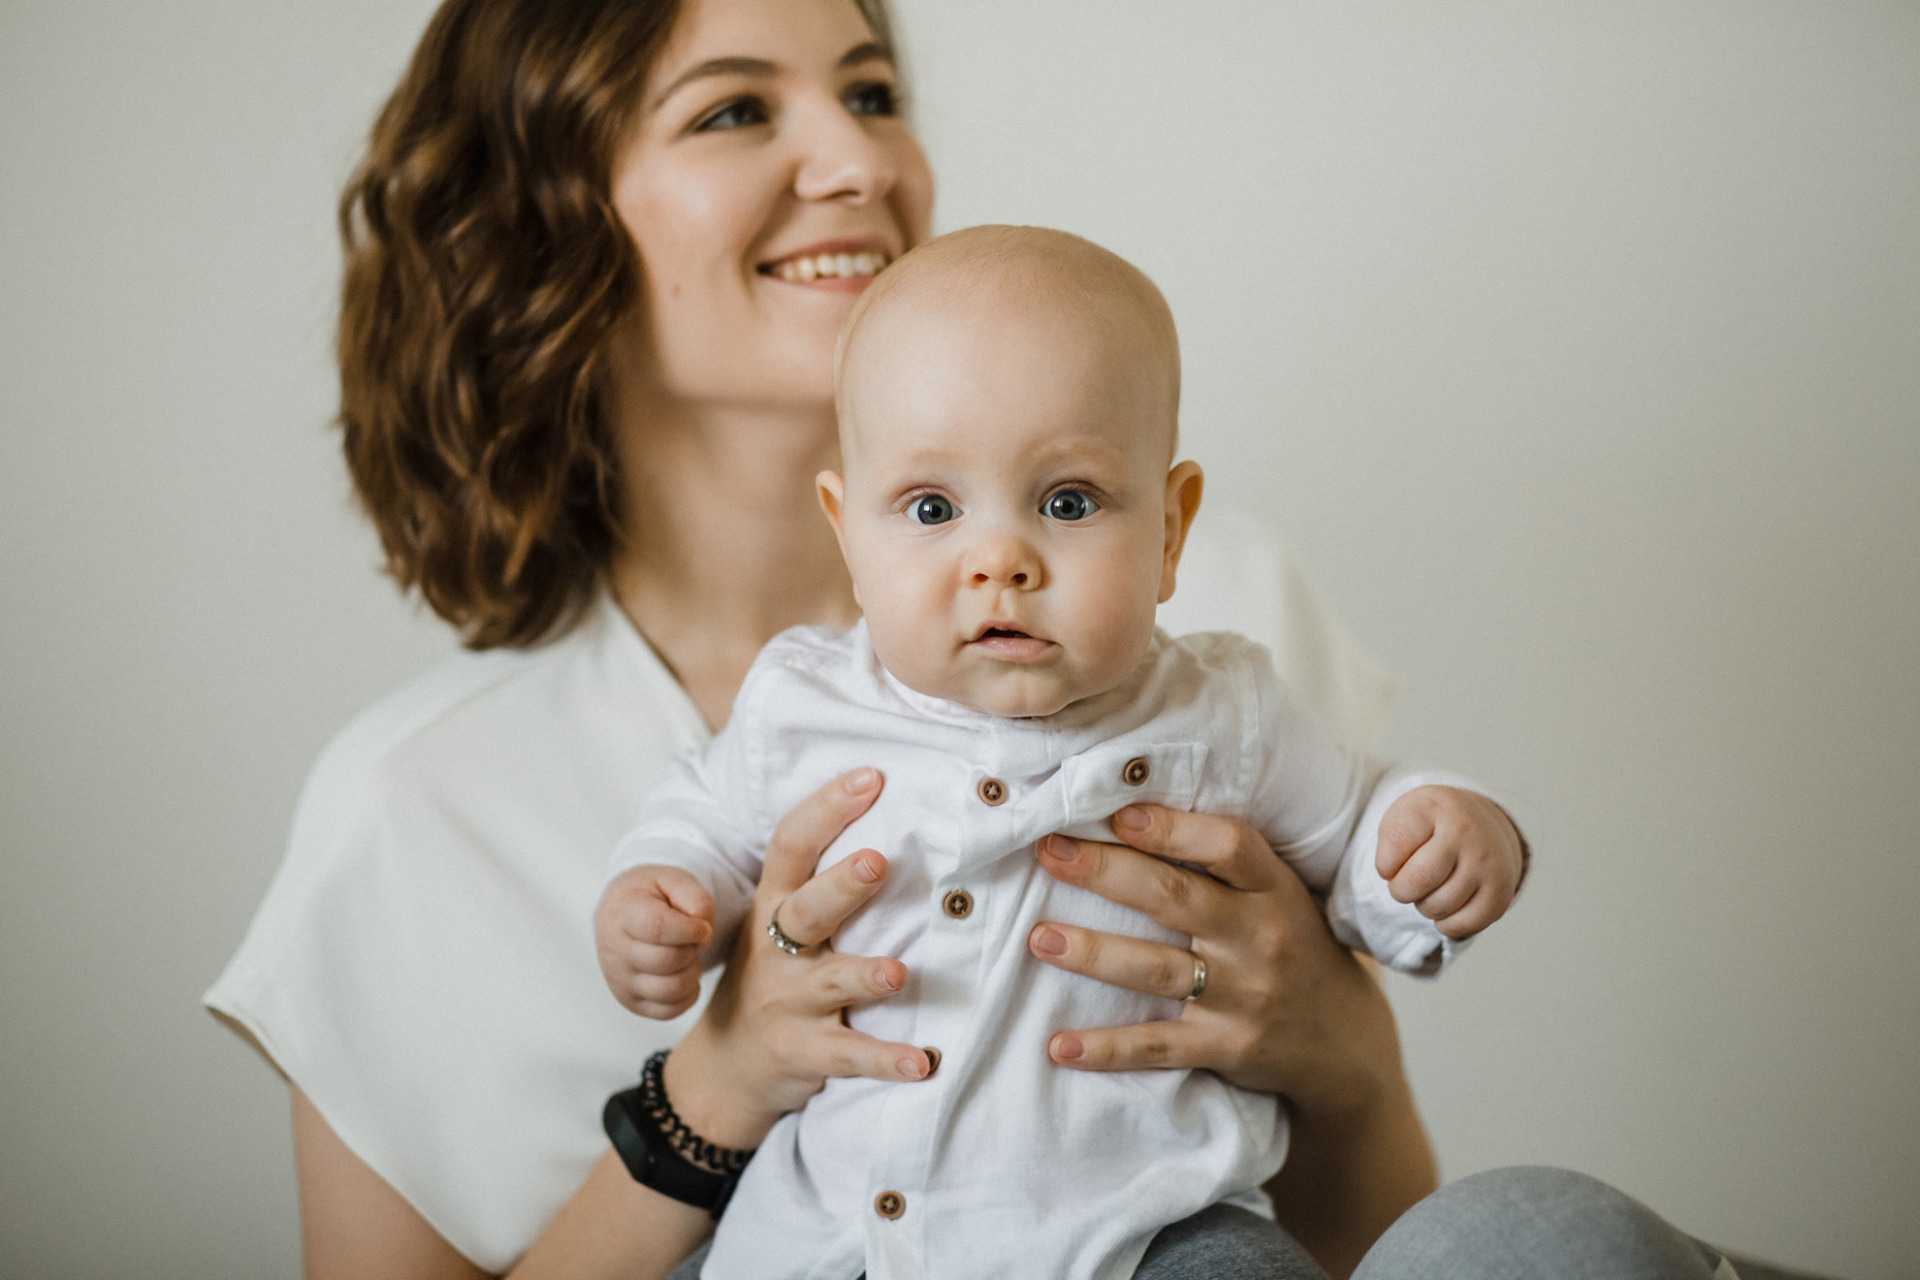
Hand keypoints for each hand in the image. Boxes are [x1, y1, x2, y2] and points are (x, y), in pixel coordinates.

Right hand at [595, 865, 716, 1018]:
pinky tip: (683, 972)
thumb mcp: (674, 880)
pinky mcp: (630, 1001)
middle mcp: (614, 950)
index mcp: (623, 913)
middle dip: (692, 949)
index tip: (701, 927)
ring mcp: (619, 980)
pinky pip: (669, 1011)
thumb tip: (703, 937)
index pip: (658, 928)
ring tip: (687, 955)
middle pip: (668, 960)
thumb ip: (696, 898)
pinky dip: (687, 995)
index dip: (690, 929)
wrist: (621, 911)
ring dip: (691, 973)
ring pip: (670, 990)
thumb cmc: (653, 895)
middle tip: (691, 939)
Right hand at [660, 768, 934, 1151]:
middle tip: (878, 860)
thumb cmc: (771, 981)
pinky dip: (886, 1059)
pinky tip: (922, 1063)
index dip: (826, 808)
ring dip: (867, 976)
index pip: (791, 846)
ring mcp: (788, 1002)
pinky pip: (850, 1054)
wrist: (726, 1068)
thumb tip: (899, 826)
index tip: (871, 776)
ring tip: (898, 973)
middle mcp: (776, 950)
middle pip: (807, 909)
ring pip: (831, 982)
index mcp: (773, 907)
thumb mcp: (778, 928)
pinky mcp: (804, 1051)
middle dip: (842, 885)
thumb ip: (824, 886)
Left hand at [1027, 806, 1405, 1117]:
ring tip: (1040, 937)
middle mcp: (1260, 939)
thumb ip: (1225, 863)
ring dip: (1093, 952)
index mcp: (1274, 890)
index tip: (1118, 811)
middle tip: (1048, 851)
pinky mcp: (1226, 1048)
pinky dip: (1106, 1049)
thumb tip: (1133, 810)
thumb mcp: (1280, 896)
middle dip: (1106, 871)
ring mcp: (1243, 997)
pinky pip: (1157, 1047)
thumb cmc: (1294, 948)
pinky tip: (1058, 1046)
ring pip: (1155, 970)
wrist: (1346, 1044)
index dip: (1173, 828)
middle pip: (1174, 897)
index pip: (1230, 846)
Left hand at [1375, 785, 1523, 939]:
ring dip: (1424, 906)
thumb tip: (1399, 884)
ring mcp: (1487, 863)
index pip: (1395, 847)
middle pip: (1416, 882)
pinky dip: (1446, 925)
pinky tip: (1448, 906)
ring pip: (1437, 907)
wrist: (1480, 822)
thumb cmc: (1430, 825)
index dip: (1385, 864)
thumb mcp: (1403, 816)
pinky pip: (1463, 926)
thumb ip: (1390, 845)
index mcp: (1435, 808)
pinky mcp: (1501, 892)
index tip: (1394, 859)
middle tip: (1409, 881)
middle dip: (1401, 890)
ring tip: (1432, 887)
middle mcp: (1466, 832)